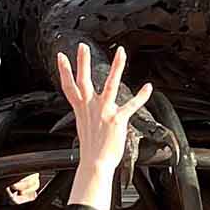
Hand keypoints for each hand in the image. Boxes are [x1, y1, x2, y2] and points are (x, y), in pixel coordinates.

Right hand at [59, 44, 154, 209]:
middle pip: (84, 80)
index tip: (61, 56)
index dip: (64, 70)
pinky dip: (141, 96)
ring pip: (110, 84)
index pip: (69, 86)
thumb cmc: (91, 149)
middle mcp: (91, 107)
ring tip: (120, 52)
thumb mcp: (84, 127)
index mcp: (81, 109)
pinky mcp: (117, 119)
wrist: (95, 164)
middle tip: (83, 46)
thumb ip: (87, 113)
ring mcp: (104, 112)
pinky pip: (131, 105)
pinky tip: (148, 87)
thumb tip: (88, 110)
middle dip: (83, 62)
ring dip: (116, 67)